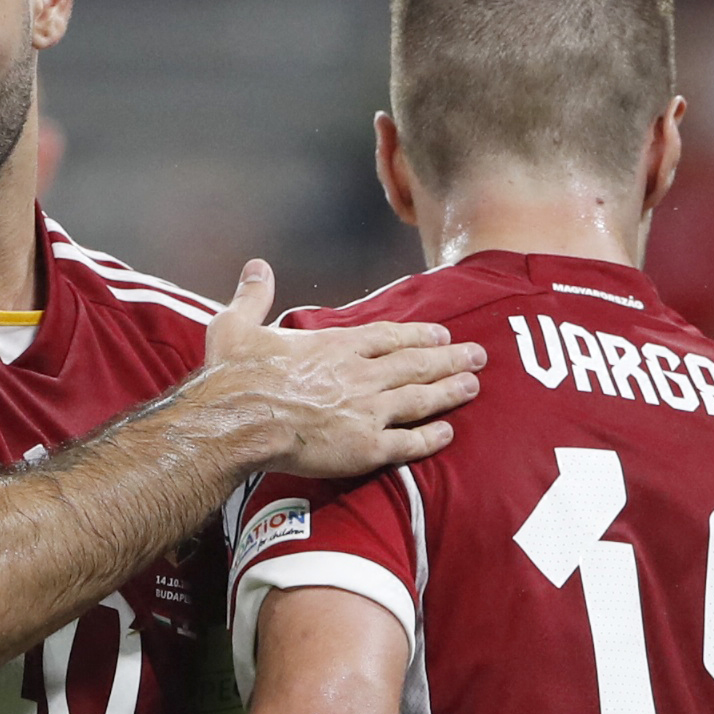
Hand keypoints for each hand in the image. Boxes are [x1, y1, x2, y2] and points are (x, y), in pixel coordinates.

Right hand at [195, 261, 482, 476]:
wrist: (236, 420)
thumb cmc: (234, 376)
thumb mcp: (236, 325)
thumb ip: (253, 295)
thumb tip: (256, 266)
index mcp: (335, 346)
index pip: (388, 336)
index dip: (418, 334)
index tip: (441, 333)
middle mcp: (360, 375)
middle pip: (415, 363)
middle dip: (449, 358)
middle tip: (478, 355)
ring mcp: (366, 411)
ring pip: (419, 399)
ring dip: (449, 391)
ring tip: (474, 385)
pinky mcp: (364, 447)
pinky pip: (406, 443)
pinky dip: (430, 437)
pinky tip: (448, 433)